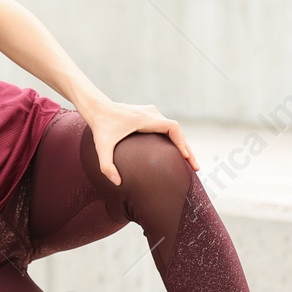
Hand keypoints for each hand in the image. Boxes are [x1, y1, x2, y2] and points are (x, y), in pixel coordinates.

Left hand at [80, 99, 199, 184]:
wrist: (97, 108)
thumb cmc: (100, 127)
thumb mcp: (101, 147)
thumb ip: (106, 166)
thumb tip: (117, 183)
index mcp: (144, 119)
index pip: (172, 128)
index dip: (182, 142)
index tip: (188, 157)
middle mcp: (151, 113)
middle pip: (176, 130)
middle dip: (186, 148)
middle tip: (195, 167)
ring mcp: (151, 112)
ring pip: (173, 128)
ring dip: (181, 143)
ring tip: (189, 162)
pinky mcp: (149, 114)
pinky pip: (166, 126)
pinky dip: (174, 139)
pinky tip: (176, 153)